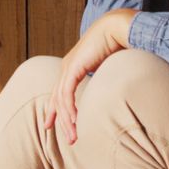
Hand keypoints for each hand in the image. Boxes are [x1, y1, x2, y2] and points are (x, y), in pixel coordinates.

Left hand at [43, 9, 136, 143]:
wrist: (117, 28)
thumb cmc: (117, 45)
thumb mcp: (107, 67)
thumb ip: (103, 79)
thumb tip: (109, 91)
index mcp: (73, 66)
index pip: (59, 93)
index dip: (55, 110)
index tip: (51, 125)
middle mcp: (67, 67)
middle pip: (57, 99)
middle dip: (61, 121)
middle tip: (70, 139)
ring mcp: (68, 67)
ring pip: (61, 100)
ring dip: (67, 120)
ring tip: (74, 136)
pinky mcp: (73, 67)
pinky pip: (67, 93)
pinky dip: (69, 108)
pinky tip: (74, 120)